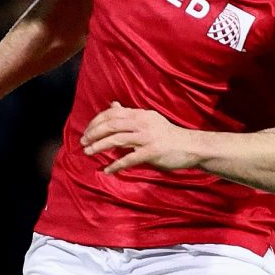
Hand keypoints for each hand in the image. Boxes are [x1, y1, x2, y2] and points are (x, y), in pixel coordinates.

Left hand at [81, 102, 211, 174]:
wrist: (191, 146)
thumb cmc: (167, 134)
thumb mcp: (148, 119)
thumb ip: (129, 114)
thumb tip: (112, 104)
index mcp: (140, 114)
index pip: (112, 114)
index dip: (96, 121)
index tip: (86, 131)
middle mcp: (142, 123)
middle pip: (111, 125)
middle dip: (93, 133)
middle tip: (83, 142)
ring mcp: (147, 137)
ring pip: (117, 140)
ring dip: (99, 147)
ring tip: (88, 152)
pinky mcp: (152, 152)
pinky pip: (129, 159)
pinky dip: (116, 165)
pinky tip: (107, 170)